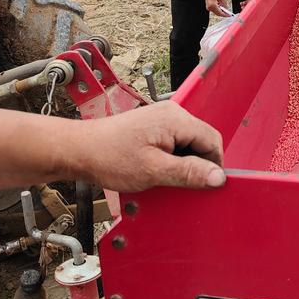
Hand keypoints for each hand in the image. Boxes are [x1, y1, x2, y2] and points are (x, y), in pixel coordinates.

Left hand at [76, 102, 224, 191]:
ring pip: (188, 144)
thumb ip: (189, 172)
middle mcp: (172, 114)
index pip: (212, 141)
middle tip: (180, 183)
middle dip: (196, 165)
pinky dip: (171, 159)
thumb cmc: (109, 157)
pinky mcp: (153, 127)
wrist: (80, 150)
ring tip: (162, 176)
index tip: (204, 185)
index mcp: (176, 120)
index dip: (213, 165)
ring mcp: (161, 119)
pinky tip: (156, 170)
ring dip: (182, 164)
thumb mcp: (154, 171)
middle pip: (201, 141)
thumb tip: (218, 176)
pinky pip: (175, 143)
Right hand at [203, 0, 228, 15]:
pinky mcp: (208, 7)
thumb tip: (227, 9)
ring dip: (221, 12)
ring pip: (216, 13)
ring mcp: (208, 8)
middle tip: (228, 13)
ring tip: (225, 10)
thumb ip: (224, 4)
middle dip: (223, 14)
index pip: (220, 13)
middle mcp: (210, 8)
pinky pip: (215, 10)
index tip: (229, 15)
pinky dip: (218, 10)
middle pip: (218, 14)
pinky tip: (221, 7)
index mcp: (213, 5)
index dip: (225, 15)